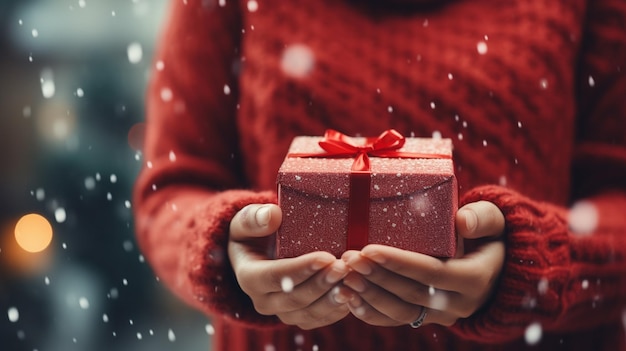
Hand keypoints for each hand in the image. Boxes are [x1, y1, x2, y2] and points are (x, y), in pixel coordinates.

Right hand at [228, 204, 353, 328]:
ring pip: (309, 313)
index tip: (325, 257)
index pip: (274, 277)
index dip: (301, 269)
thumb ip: (254, 217)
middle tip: (344, 267)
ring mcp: (282, 313)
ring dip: (332, 299)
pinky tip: (354, 293)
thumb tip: (272, 215)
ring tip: (353, 281)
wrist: (259, 255)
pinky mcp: (300, 317)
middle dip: (322, 284)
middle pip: (295, 298)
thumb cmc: (255, 233)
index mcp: (248, 277)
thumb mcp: (247, 220)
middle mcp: (263, 302)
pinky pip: (320, 319)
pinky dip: (338, 309)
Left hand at [341, 201, 504, 326]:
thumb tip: (463, 220)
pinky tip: (349, 299)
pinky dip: (371, 313)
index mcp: (475, 278)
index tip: (370, 250)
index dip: (399, 263)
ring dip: (370, 296)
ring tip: (345, 277)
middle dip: (377, 277)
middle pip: (412, 294)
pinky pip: (397, 321)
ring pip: (401, 313)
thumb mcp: (494, 221)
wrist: (496, 266)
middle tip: (349, 259)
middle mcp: (460, 303)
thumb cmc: (487, 235)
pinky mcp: (428, 319)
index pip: (432, 273)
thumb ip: (482, 217)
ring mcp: (443, 315)